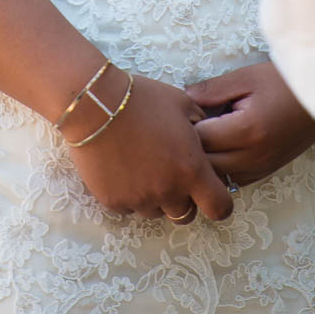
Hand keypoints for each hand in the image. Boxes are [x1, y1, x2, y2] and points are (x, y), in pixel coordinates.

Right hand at [62, 69, 233, 223]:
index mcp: (191, 169)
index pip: (219, 208)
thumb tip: (204, 134)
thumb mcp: (181, 103)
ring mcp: (139, 199)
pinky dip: (130, 195)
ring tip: (143, 167)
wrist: (95, 104)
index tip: (209, 191)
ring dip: (156, 197)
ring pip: (157, 212)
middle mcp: (168, 191)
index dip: (218, 202)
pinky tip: (122, 168)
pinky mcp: (113, 202)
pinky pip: (129, 208)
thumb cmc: (142, 98)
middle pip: (186, 214)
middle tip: (171, 174)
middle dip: (183, 199)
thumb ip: (200, 124)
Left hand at [185, 60, 314, 188]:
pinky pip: (234, 180)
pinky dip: (222, 167)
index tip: (178, 114)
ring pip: (219, 178)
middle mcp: (254, 156)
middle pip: (206, 165)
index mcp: (247, 131)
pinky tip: (219, 147)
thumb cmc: (284, 82)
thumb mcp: (246, 77)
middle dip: (191, 148)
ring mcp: (262, 167)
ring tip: (200, 137)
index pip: (201, 140)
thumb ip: (213, 90)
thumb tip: (184, 99)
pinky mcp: (267, 171)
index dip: (184, 128)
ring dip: (205, 162)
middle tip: (182, 128)